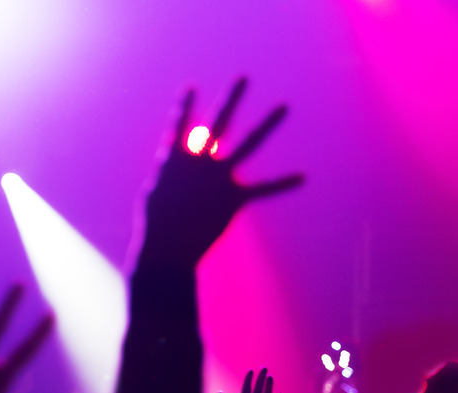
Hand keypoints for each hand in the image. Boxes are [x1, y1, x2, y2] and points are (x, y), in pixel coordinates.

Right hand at [140, 79, 303, 267]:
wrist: (166, 249)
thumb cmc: (155, 225)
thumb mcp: (156, 194)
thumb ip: (171, 175)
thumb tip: (177, 168)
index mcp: (174, 159)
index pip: (179, 125)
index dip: (184, 106)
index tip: (190, 87)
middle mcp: (200, 161)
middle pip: (220, 122)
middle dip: (232, 99)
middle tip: (243, 78)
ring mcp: (219, 178)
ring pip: (249, 144)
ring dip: (268, 124)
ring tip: (284, 106)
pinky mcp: (233, 198)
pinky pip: (262, 189)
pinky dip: (282, 183)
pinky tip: (302, 177)